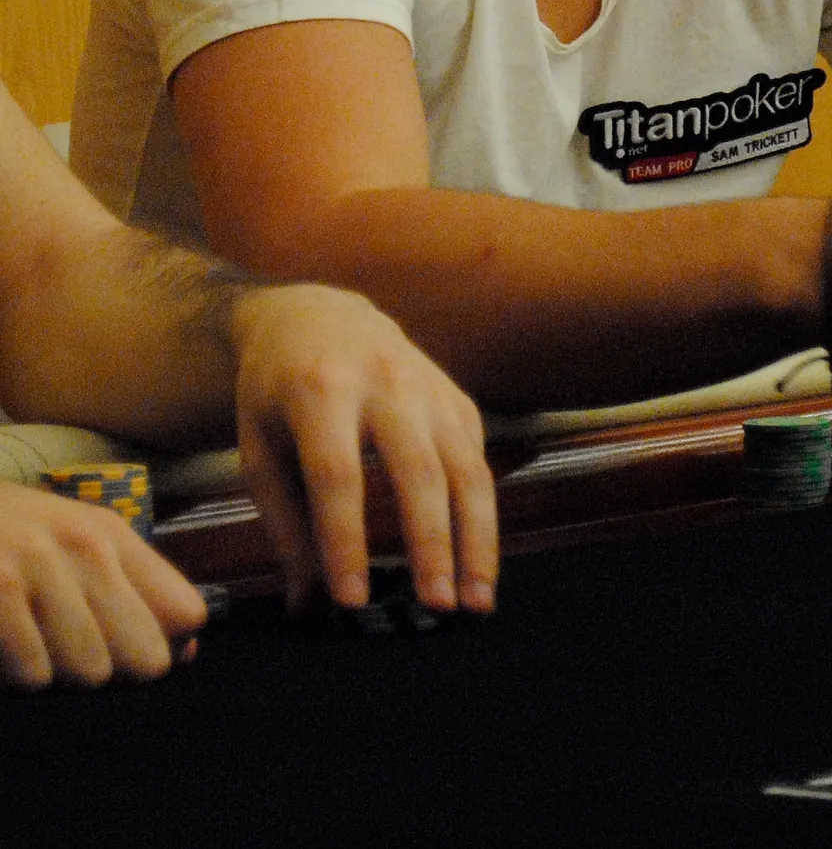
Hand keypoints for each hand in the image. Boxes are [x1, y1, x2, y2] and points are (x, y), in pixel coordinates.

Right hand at [0, 481, 205, 688]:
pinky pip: (34, 675)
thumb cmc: (5, 539)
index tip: (137, 653)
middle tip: (76, 658)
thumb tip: (189, 649)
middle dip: (114, 673)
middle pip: (145, 655)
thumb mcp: (72, 545)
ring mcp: (38, 567)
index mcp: (112, 534)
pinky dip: (17, 677)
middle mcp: (85, 545)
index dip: (166, 645)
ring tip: (31, 646)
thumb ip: (136, 593)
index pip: (185, 611)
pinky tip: (2, 650)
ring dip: (58, 677)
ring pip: (90, 672)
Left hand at [231, 285, 497, 612]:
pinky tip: (479, 559)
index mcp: (320, 390)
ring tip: (476, 600)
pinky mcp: (456, 395)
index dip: (346, 540)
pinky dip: (482, 514)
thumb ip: (284, 525)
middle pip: (417, 469)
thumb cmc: (277, 391)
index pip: (337, 474)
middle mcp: (383, 381)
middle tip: (437, 607)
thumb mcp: (259, 448)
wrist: (316, 314)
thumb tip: (307, 603)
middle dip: (431, 543)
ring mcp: (429, 385)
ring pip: (465, 465)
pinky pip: (477, 458)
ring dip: (477, 537)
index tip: (352, 601)